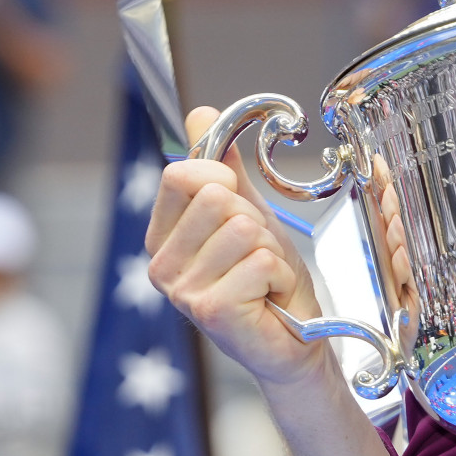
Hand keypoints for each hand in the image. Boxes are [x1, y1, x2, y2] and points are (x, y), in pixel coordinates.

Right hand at [147, 106, 397, 455]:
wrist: (295, 342)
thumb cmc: (269, 283)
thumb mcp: (249, 214)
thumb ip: (224, 168)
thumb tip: (201, 113)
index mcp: (162, 236)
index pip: (182, 173)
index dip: (224, 182)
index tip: (239, 212)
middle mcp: (160, 264)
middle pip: (217, 198)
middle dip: (256, 222)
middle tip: (259, 256)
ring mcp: (181, 290)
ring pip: (243, 229)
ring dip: (271, 252)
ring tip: (265, 280)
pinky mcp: (209, 310)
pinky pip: (259, 260)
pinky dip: (279, 276)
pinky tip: (270, 299)